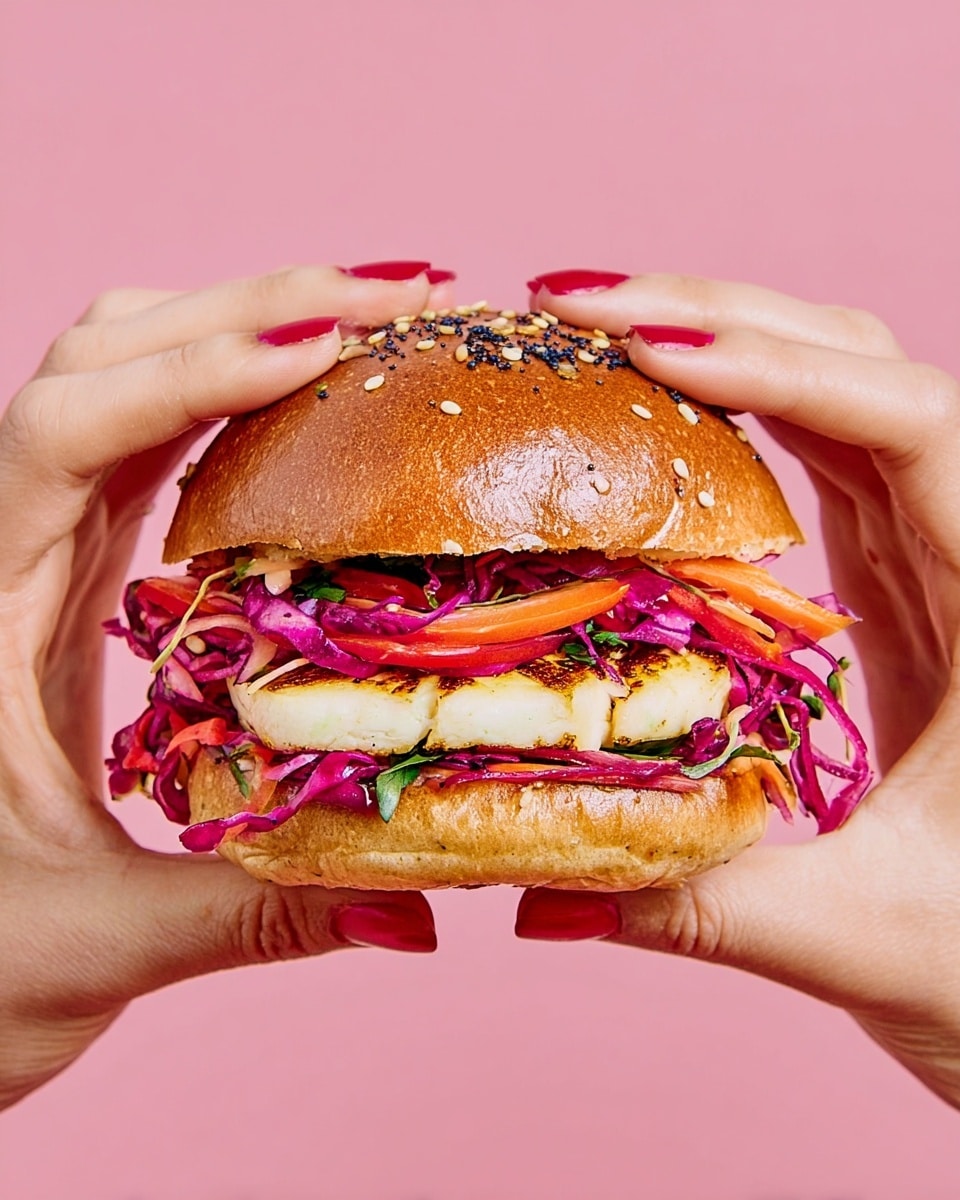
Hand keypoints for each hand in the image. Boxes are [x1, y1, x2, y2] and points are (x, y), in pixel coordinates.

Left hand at [0, 262, 450, 1110]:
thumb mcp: (98, 942)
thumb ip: (257, 915)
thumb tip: (416, 907)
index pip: (65, 429)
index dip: (189, 373)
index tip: (323, 350)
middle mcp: (6, 551)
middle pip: (102, 362)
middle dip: (246, 308)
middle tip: (391, 298)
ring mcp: (43, 553)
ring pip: (123, 381)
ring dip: (238, 330)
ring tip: (364, 327)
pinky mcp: (82, 573)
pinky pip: (153, 445)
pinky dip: (231, 399)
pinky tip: (310, 406)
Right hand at [514, 270, 959, 1108]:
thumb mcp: (867, 940)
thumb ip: (703, 908)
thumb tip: (538, 893)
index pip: (910, 426)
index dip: (780, 367)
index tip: (646, 345)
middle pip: (863, 372)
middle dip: (724, 319)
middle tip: (577, 310)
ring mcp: (930, 561)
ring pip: (836, 402)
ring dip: (724, 349)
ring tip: (596, 338)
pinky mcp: (891, 587)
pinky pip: (814, 464)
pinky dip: (735, 418)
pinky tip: (655, 417)